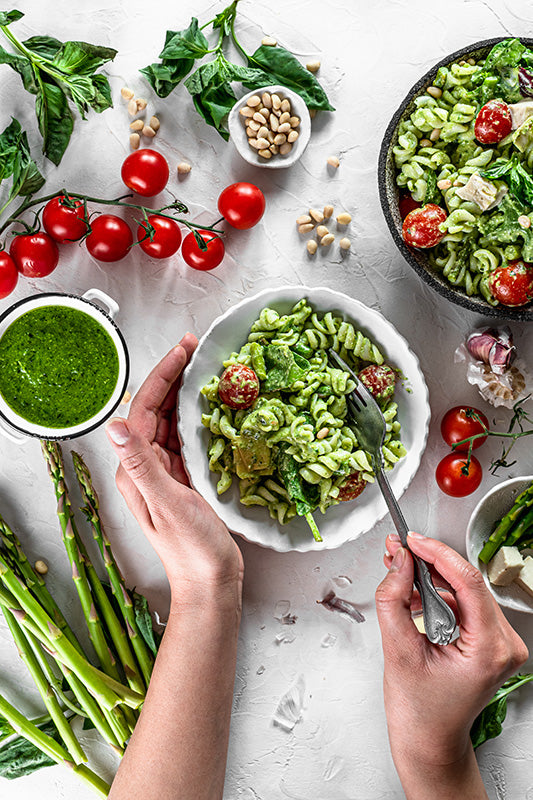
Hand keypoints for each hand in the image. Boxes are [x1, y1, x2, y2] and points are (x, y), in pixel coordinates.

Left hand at [105, 334, 242, 603]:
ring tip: (205, 368)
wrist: (211, 580)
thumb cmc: (192, 547)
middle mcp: (147, 466)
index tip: (183, 352)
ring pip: (174, 422)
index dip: (162, 377)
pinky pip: (189, 439)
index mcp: (137, 469)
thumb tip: (116, 425)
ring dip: (187, 394)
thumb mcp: (168, 502)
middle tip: (196, 349)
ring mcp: (167, 473)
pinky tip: (213, 406)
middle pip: (158, 411)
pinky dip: (199, 418)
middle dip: (174, 377)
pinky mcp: (186, 479)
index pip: (145, 411)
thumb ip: (142, 464)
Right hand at [376, 533, 527, 789]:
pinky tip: (414, 597)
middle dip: (429, 565)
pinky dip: (438, 595)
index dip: (437, 553)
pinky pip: (464, 603)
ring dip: (431, 579)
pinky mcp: (490, 641)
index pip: (468, 582)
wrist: (428, 741)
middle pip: (467, 583)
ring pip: (464, 590)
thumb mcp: (397, 649)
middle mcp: (504, 645)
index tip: (411, 540)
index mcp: (490, 650)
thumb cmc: (418, 712)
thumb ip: (394, 598)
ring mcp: (500, 643)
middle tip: (397, 553)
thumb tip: (398, 560)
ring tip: (399, 578)